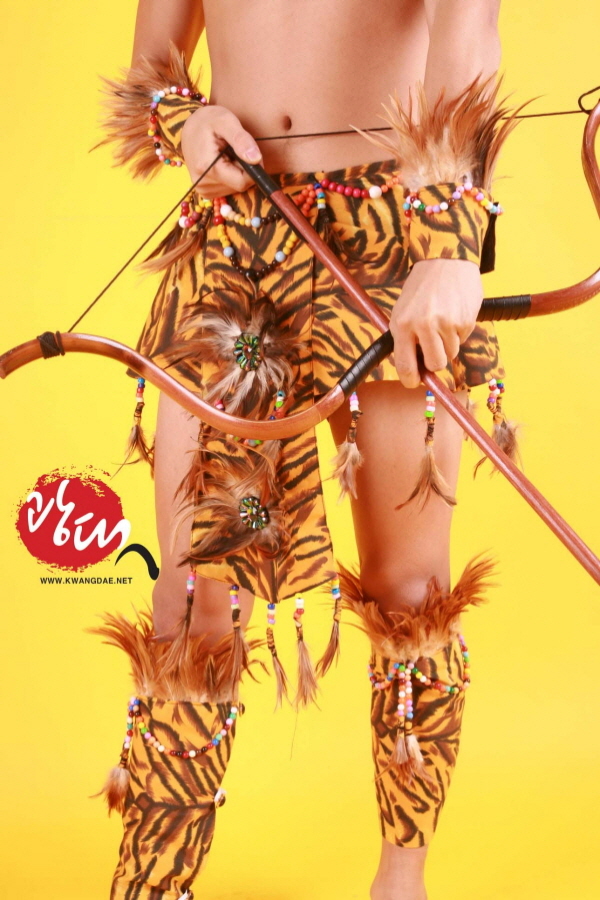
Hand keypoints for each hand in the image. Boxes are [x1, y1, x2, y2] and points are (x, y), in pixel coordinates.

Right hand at [180, 105, 262, 199]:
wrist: (190, 126)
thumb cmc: (209, 120)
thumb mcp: (226, 121)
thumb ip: (241, 139)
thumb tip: (256, 159)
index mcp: (207, 168)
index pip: (242, 182)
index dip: (253, 169)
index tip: (251, 153)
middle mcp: (203, 183)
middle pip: (239, 185)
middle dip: (244, 169)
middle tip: (237, 150)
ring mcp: (203, 189)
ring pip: (235, 188)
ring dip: (237, 172)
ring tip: (227, 154)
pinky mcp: (205, 191)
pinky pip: (227, 188)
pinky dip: (230, 176)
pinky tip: (222, 162)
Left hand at [390, 258, 482, 388]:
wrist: (446, 260)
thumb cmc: (421, 288)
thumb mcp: (403, 310)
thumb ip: (405, 339)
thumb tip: (413, 370)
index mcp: (402, 325)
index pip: (405, 365)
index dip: (411, 379)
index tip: (415, 382)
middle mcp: (424, 326)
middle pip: (435, 365)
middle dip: (436, 363)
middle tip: (434, 351)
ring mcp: (446, 324)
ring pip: (451, 354)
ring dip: (448, 344)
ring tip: (443, 321)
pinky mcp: (465, 320)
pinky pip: (463, 339)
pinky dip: (459, 332)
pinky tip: (454, 313)